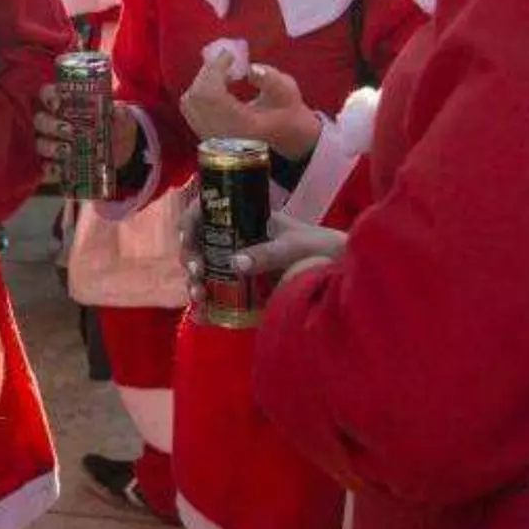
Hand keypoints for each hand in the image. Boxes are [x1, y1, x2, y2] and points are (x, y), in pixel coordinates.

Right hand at [34, 86, 137, 185]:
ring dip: (51, 147)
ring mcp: (50, 143)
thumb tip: (112, 114)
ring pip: (40, 144)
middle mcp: (51, 121)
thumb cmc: (115, 121)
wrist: (122, 144)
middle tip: (69, 131)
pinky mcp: (54, 164)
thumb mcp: (118, 114)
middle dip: (51, 125)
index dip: (48, 97)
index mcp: (62, 102)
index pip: (46, 94)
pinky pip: (45, 168)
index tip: (57, 104)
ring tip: (68, 151)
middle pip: (40, 121)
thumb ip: (115, 113)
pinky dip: (50, 170)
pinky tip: (59, 169)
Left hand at [178, 54, 320, 158]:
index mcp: (241, 126)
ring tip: (222, 72)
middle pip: (196, 97)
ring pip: (189, 103)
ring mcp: (211, 137)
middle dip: (208, 72)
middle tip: (225, 60)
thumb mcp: (288, 93)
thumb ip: (271, 79)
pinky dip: (199, 92)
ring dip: (202, 81)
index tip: (229, 55)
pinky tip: (218, 85)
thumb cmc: (288, 115)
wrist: (287, 140)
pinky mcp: (206, 135)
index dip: (215, 70)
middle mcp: (221, 135)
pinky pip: (191, 110)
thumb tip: (250, 69)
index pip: (212, 94)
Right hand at [181, 206, 345, 300]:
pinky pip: (218, 299)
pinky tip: (200, 315)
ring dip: (194, 283)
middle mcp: (237, 243)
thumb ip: (268, 253)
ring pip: (204, 273)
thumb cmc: (319, 248)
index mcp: (246, 221)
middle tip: (196, 272)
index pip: (207, 213)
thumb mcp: (294, 246)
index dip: (190, 222)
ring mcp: (239, 269)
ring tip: (199, 297)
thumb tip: (235, 263)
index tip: (188, 237)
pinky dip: (205, 308)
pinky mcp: (244, 294)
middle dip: (191, 258)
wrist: (340, 270)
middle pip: (200, 246)